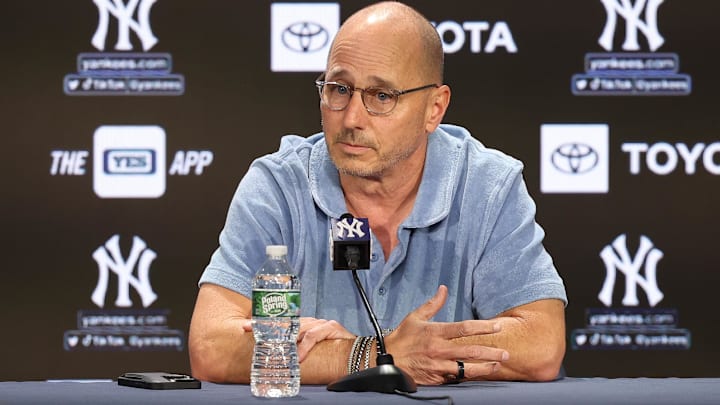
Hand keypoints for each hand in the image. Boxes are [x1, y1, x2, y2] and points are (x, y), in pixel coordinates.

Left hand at [239, 317, 354, 361]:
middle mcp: (312, 323)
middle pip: (286, 322)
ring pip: (298, 327)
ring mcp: (321, 324)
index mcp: (306, 327)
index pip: (282, 323)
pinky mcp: (331, 328)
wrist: (358, 356)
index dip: (264, 324)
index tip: (246, 327)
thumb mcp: (311, 354)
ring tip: (273, 345)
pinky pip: (314, 336)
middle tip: (249, 328)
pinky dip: (305, 346)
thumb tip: (279, 365)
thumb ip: (297, 354)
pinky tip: (299, 356)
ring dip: (284, 337)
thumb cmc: (335, 356)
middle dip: (266, 325)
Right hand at [385, 285, 509, 384]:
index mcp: (435, 333)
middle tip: (506, 353)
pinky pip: (456, 378)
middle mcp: (438, 350)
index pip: (464, 328)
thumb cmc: (401, 338)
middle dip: (491, 352)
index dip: (483, 327)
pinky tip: (479, 375)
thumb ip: (433, 304)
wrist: (385, 360)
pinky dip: (468, 376)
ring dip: (484, 368)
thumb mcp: (415, 317)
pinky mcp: (436, 378)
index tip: (497, 326)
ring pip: (467, 369)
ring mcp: (438, 366)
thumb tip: (443, 289)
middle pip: (470, 351)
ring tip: (497, 366)